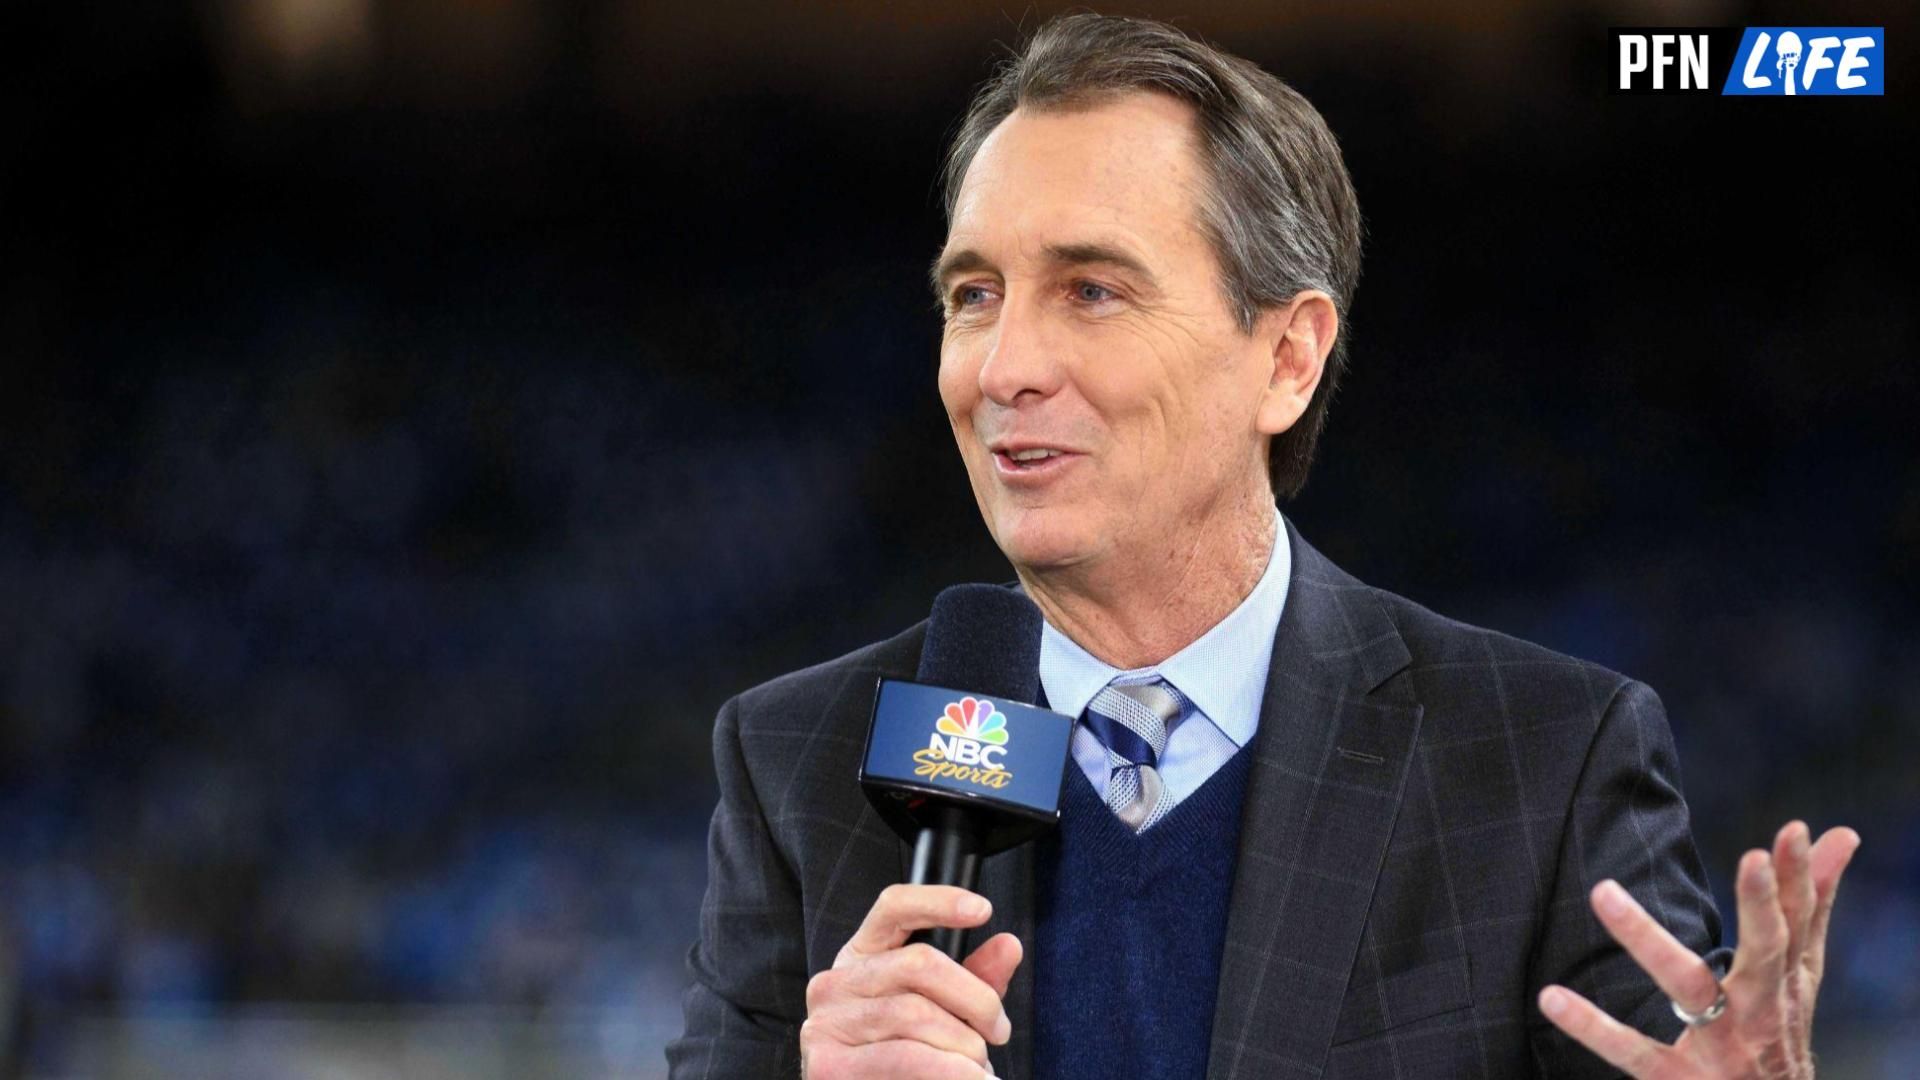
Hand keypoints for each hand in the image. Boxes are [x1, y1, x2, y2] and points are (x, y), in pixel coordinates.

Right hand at [801, 884, 1021, 1078]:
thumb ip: (971, 981)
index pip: (893, 907)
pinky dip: (950, 1072)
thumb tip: (1008, 946)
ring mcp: (828, 1024)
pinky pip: (907, 1057)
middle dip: (976, 999)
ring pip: (917, 1014)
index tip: (982, 910)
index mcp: (860, 959)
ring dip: (964, 1046)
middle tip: (997, 1031)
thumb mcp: (939, 1013)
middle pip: (920, 963)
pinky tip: (968, 1079)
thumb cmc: (903, 1062)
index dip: (938, 900)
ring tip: (977, 1067)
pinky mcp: (830, 1065)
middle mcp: (835, 983)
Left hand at [1539, 821, 1861, 1077]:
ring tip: (1603, 892)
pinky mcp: (1679, 1079)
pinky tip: (1552, 998)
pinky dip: (1593, 1027)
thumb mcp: (1799, 970)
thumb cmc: (1778, 1026)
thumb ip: (1811, 904)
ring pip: (1689, 987)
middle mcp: (1758, 1008)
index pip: (1798, 920)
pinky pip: (1634, 1051)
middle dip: (1763, 906)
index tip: (1792, 829)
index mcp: (1784, 978)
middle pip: (1767, 950)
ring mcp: (1720, 1043)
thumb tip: (1842, 833)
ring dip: (1646, 940)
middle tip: (1754, 858)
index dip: (1797, 876)